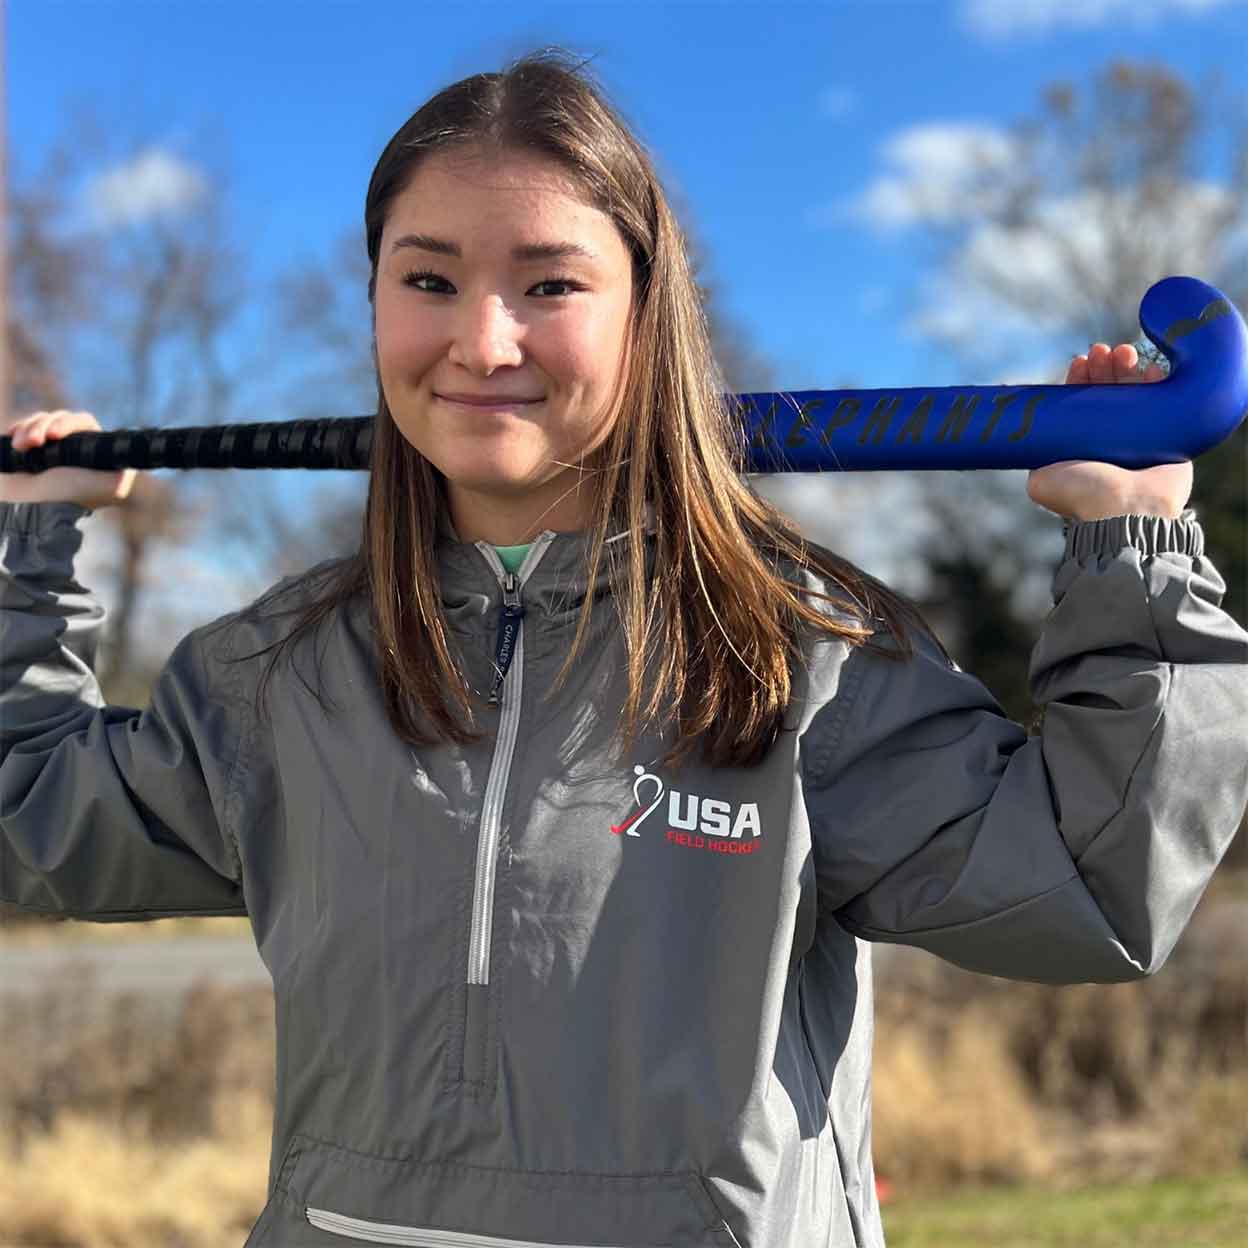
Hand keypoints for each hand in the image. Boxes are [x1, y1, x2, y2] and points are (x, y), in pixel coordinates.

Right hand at [0, 410, 138, 509]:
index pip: (82, 422)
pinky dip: (18, 430)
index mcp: (93, 452)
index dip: (67, 423)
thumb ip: (128, 469)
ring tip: (23, 447)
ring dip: (29, 430)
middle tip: (35, 443)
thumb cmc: (70, 497)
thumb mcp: (113, 487)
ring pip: (40, 420)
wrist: (31, 511)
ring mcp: (50, 449)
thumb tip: (138, 451)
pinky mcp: (30, 450)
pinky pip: (24, 426)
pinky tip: (16, 442)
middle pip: (59, 418)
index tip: (54, 435)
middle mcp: (74, 449)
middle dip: (44, 426)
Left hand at [1025, 343, 1192, 522]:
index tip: (1079, 363)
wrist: (1125, 511)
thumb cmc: (1083, 496)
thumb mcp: (1041, 479)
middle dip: (1105, 368)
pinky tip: (1150, 368)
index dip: (1080, 380)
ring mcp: (1142, 437)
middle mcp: (1112, 440)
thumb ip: (1030, 458)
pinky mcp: (1171, 437)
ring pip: (1136, 393)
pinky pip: (1167, 402)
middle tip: (1100, 353)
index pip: (1082, 403)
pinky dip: (1159, 382)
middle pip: (1110, 392)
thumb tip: (1014, 440)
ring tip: (1123, 352)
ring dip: (1129, 368)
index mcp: (1083, 445)